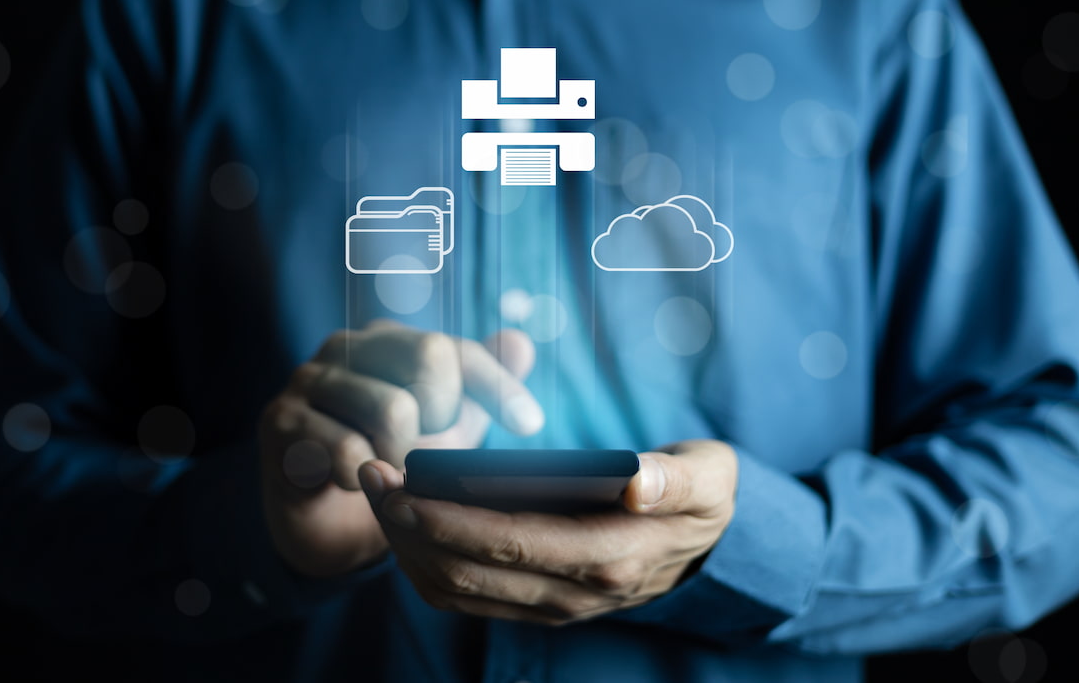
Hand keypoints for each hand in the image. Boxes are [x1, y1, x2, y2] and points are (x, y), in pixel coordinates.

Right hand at [258, 321, 541, 577]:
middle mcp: (345, 345)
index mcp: (388, 340)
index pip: (456, 346)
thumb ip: (478, 386)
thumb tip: (521, 341)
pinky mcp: (280, 421)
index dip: (497, 384)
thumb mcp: (445, 431)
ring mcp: (308, 379)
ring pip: (393, 409)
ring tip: (393, 477)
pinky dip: (365, 479)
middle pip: (429, 356)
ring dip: (407, 461)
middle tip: (425, 460)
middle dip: (445, 421)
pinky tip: (353, 485)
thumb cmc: (389, 465)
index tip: (532, 425)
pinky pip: (349, 450)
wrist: (323, 523)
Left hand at [359, 439, 736, 624]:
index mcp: (610, 557)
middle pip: (468, 571)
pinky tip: (404, 520)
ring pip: (457, 590)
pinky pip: (465, 596)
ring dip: (406, 545)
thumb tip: (636, 480)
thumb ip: (674, 479)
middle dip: (408, 525)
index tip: (398, 481)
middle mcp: (575, 594)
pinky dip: (423, 562)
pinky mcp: (538, 604)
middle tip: (369, 473)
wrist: (710, 547)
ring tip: (376, 490)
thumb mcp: (709, 476)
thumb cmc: (700, 497)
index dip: (446, 517)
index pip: (510, 542)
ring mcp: (554, 606)